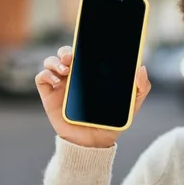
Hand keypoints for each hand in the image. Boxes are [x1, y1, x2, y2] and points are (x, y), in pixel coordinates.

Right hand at [35, 45, 150, 147]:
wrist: (95, 143)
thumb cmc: (112, 122)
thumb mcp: (132, 104)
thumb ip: (141, 87)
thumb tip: (141, 68)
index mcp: (92, 74)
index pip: (85, 52)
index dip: (84, 44)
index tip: (88, 42)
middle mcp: (75, 76)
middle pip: (66, 53)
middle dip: (67, 50)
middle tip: (74, 57)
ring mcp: (61, 85)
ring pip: (51, 62)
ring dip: (55, 60)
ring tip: (65, 68)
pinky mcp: (50, 95)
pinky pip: (42, 78)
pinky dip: (46, 74)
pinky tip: (57, 81)